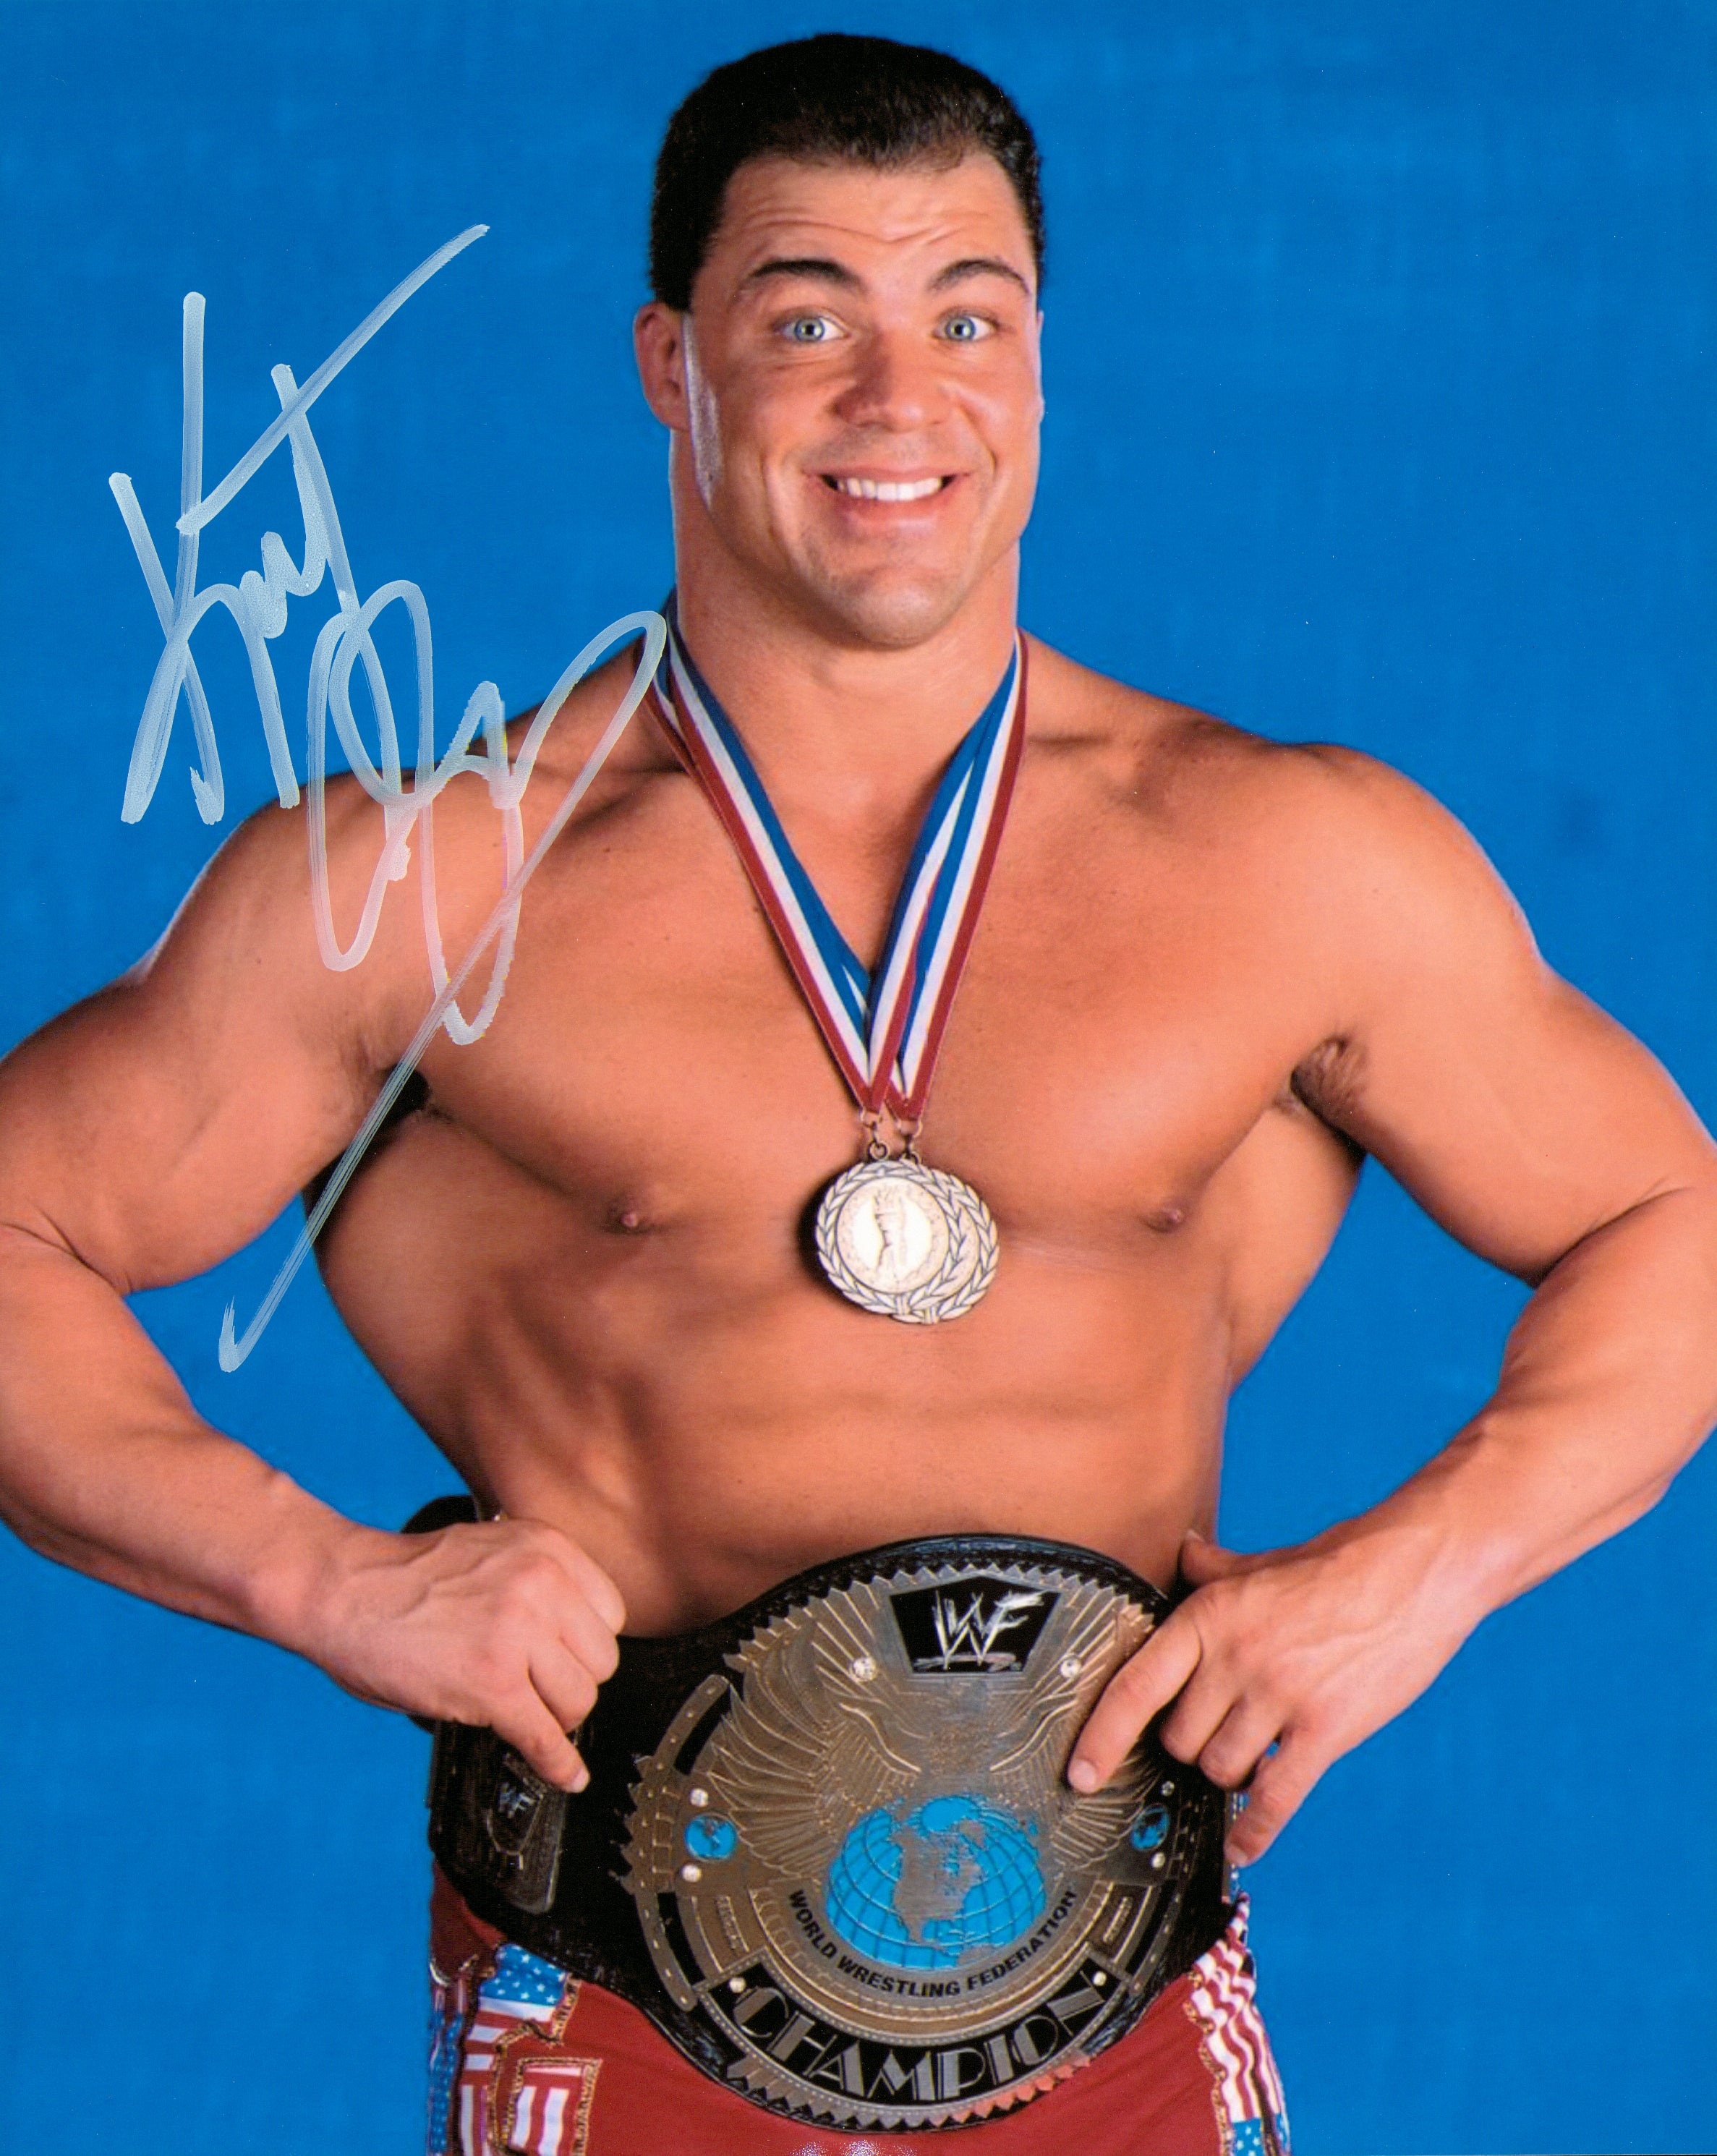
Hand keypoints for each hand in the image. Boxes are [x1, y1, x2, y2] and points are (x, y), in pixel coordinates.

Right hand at [304, 1515, 625, 1791]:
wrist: (345, 1590)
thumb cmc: (405, 1578)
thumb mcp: (492, 1553)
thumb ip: (538, 1582)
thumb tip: (571, 1637)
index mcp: (547, 1548)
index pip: (610, 1613)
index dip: (586, 1645)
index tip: (569, 1661)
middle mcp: (542, 1584)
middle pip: (601, 1661)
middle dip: (572, 1684)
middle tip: (541, 1691)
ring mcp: (518, 1634)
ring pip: (578, 1701)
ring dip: (555, 1719)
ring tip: (525, 1715)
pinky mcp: (492, 1684)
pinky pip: (545, 1737)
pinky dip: (557, 1765)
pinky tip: (564, 1774)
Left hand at [1066, 1525, 1472, 1863]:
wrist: (1413, 1572)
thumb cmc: (1334, 1566)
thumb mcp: (1259, 1562)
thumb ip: (1211, 1569)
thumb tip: (1180, 1552)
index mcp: (1207, 1615)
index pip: (1135, 1686)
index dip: (1101, 1737)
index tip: (1080, 1775)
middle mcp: (1233, 1658)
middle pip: (1178, 1740)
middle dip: (1188, 1747)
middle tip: (1210, 1735)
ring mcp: (1278, 1696)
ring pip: (1220, 1769)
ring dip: (1226, 1773)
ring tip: (1247, 1754)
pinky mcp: (1324, 1729)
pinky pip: (1274, 1797)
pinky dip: (1253, 1830)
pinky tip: (1239, 1849)